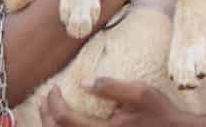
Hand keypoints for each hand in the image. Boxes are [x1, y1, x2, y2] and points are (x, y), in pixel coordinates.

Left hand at [39, 80, 186, 126]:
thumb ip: (112, 87)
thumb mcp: (141, 92)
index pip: (66, 120)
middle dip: (46, 115)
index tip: (55, 88)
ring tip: (49, 110)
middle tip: (47, 98)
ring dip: (51, 125)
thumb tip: (85, 82)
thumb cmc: (159, 113)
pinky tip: (63, 122)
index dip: (55, 103)